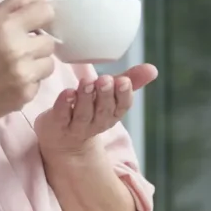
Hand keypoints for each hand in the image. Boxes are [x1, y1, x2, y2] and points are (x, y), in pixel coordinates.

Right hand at [0, 0, 55, 128]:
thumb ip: (12, 7)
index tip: (33, 26)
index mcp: (4, 27)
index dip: (41, 18)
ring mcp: (24, 74)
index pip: (46, 12)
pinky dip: (28, 83)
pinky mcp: (26, 95)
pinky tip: (9, 83)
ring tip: (13, 68)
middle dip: (36, 45)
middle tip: (16, 51)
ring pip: (49, 63)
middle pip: (49, 41)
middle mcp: (18, 49)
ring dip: (36, 65)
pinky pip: (39, 83)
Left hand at [35, 64, 157, 155]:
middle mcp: (96, 123)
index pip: (122, 106)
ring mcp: (76, 127)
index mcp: (112, 114)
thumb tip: (153, 69)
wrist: (63, 141)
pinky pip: (61, 116)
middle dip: (105, 95)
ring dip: (85, 98)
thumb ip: (130, 80)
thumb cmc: (90, 110)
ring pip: (83, 114)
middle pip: (103, 110)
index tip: (123, 81)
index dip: (123, 95)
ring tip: (86, 83)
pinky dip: (64, 104)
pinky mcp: (57, 125)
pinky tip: (67, 92)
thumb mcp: (111, 95)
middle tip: (105, 80)